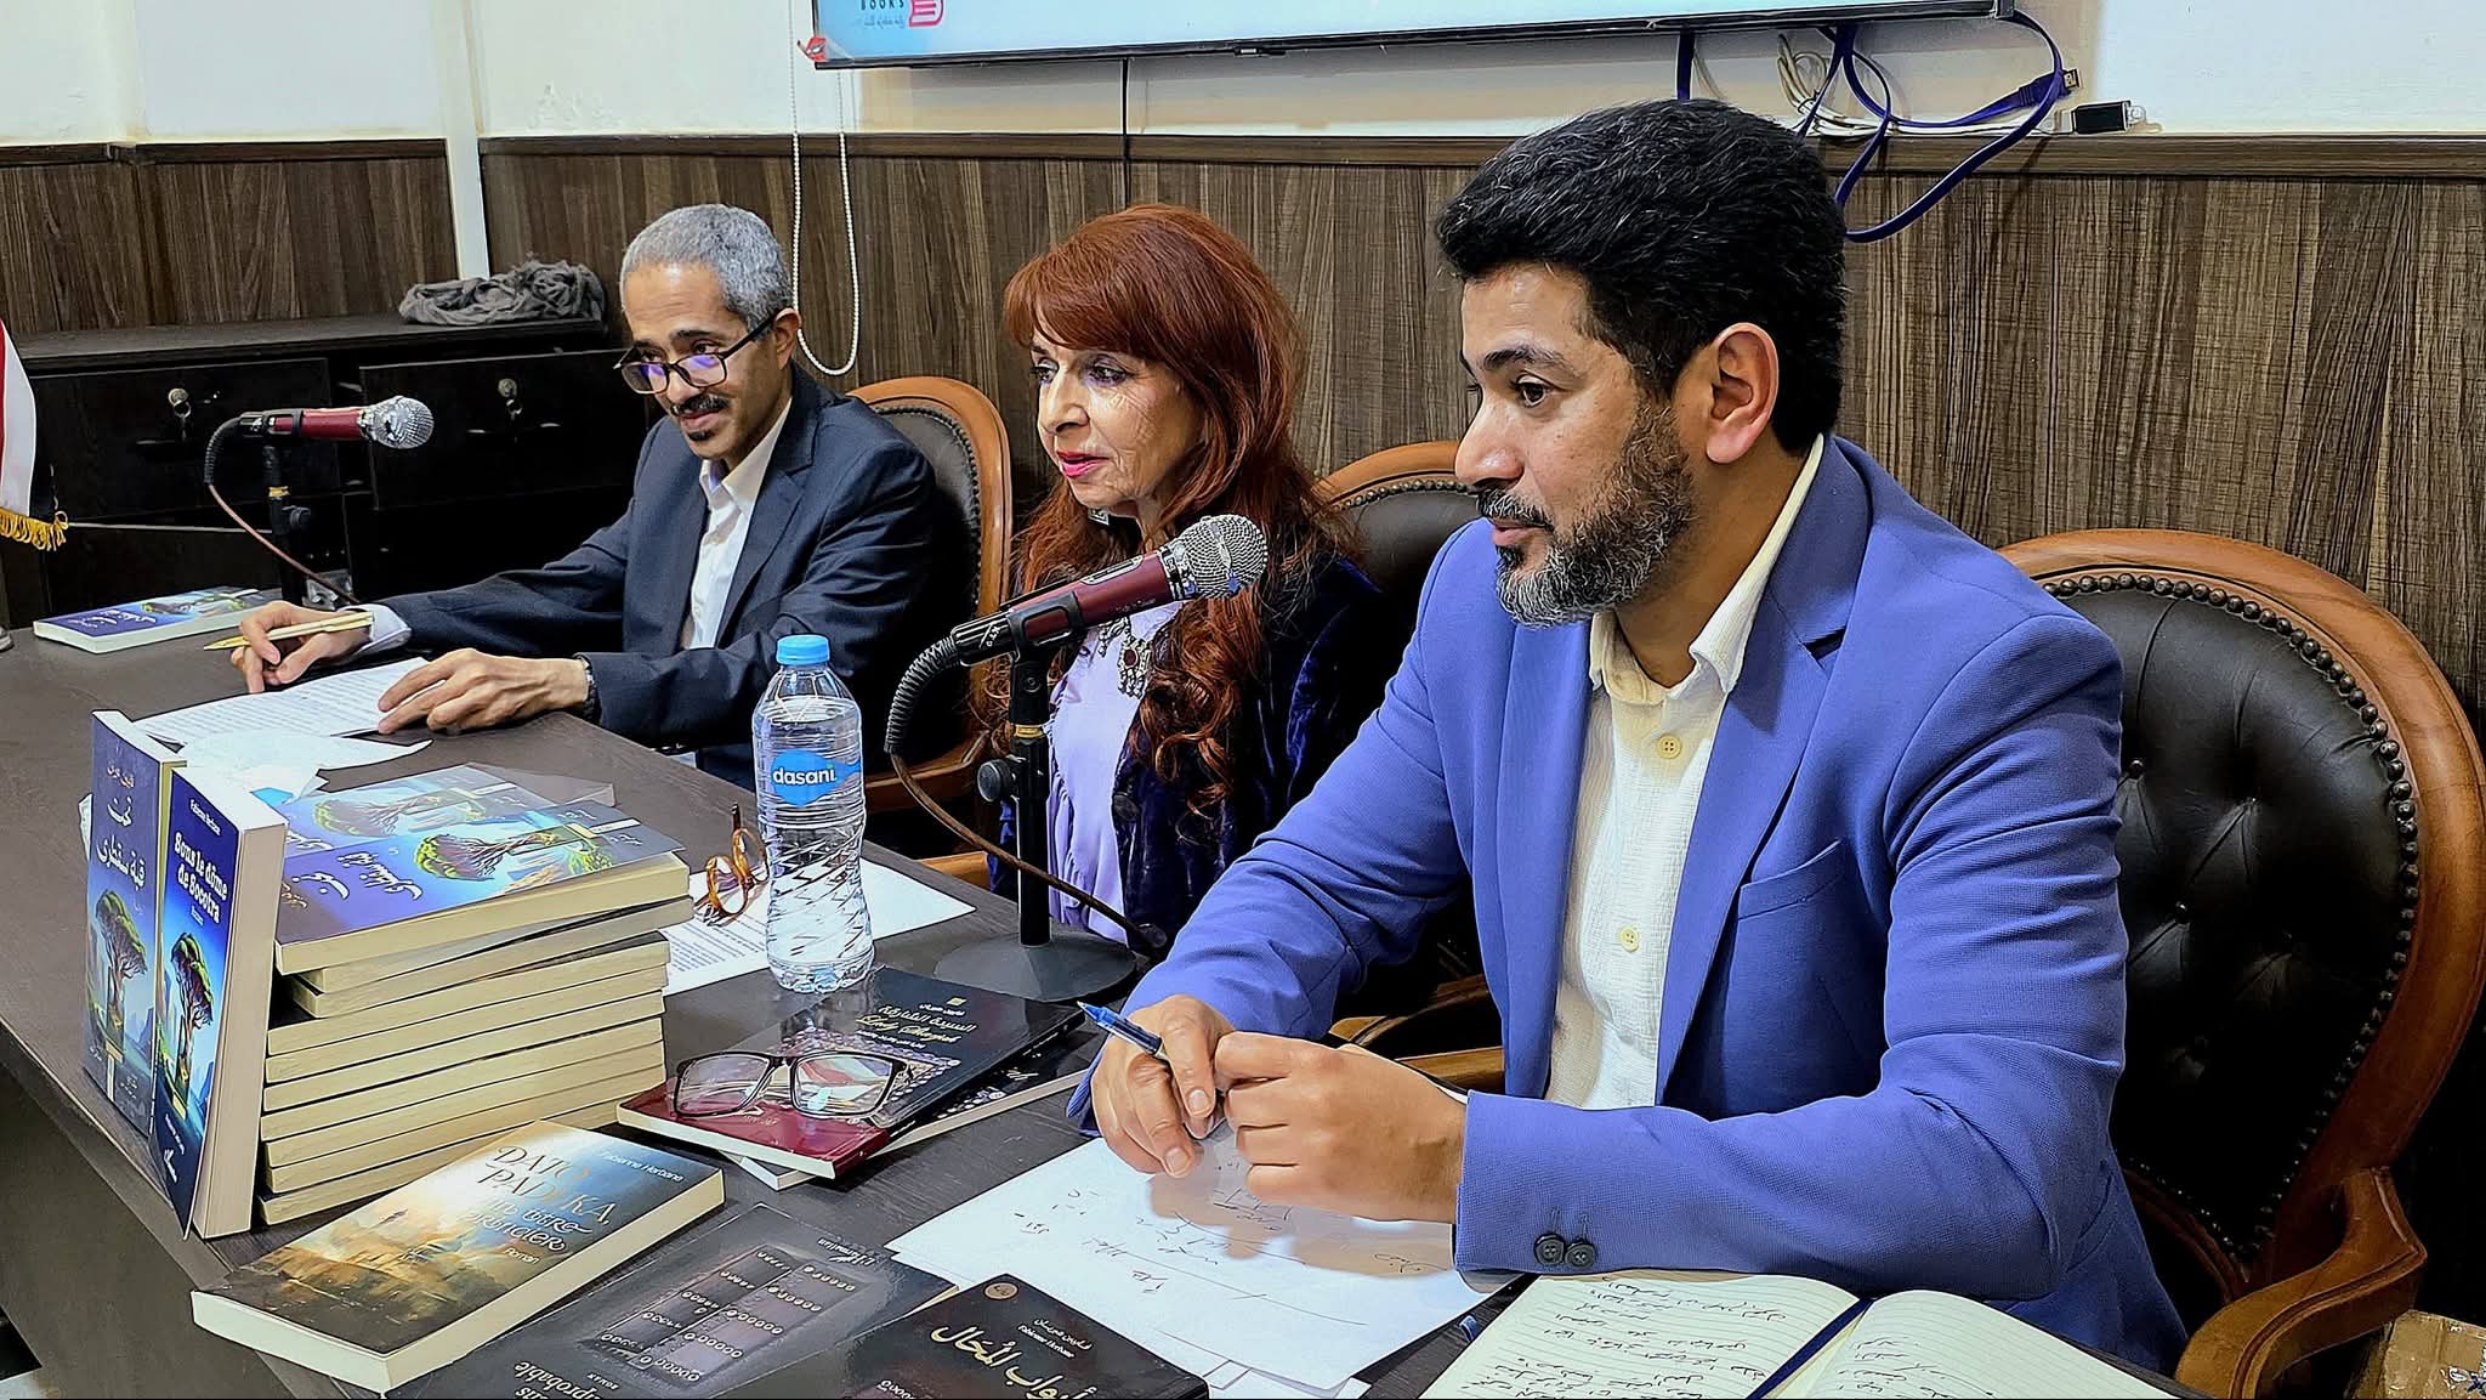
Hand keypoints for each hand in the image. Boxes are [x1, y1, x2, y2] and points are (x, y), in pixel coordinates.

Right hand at [230, 600, 364, 692]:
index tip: (273, 659)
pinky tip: (276, 680)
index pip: (253, 624)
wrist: (351, 637)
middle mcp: (271, 625)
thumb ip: (305, 656)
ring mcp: (270, 641)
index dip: (258, 642)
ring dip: (256, 673)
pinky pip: (258, 666)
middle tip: (260, 685)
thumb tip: (283, 673)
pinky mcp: (272, 655)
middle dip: (252, 666)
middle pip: (247, 645)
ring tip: (273, 682)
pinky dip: (263, 676)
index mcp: (280, 613)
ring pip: (248, 657)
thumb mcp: (326, 641)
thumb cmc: (340, 631)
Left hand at [376, 649, 588, 734]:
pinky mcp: (491, 713)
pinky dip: (458, 726)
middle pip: (424, 700)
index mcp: (461, 658)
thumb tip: (414, 693)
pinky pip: (462, 726)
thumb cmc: (505, 672)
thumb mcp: (472, 663)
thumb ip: (445, 675)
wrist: (541, 680)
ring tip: (432, 722)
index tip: (383, 704)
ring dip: (431, 723)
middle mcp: (470, 674)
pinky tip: (463, 721)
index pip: (419, 676)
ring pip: (440, 716)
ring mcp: (481, 695)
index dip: (397, 693)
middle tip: (387, 725)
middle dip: (401, 715)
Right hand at [1092, 995, 1233, 1178]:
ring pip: (1124, 1109)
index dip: (1191, 1074)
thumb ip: (1229, 1073)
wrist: (1172, 1035)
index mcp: (1177, 1015)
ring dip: (1152, 1146)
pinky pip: (1111, 1127)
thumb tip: (1230, 1109)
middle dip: (1165, 1128)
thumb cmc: (1203, 1043)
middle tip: (1185, 1159)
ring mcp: (1114, 1060)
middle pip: (1142, 1080)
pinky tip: (1159, 1160)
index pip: (1180, 1036)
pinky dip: (1135, 1152)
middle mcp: (1139, 1033)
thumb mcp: (1228, 1047)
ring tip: (1180, 1162)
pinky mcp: (1101, 1087)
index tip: (1202, 1109)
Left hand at [1216, 1035, 1464, 1222]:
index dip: (1230, 1067)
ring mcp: (1311, 1145)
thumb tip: (1266, 1066)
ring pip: (1246, 1145)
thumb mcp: (1361, 1063)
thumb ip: (1310, 1061)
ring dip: (1261, 1148)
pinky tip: (1294, 1173)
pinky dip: (1269, 1180)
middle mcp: (1309, 1099)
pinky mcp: (1316, 1185)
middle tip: (1273, 1119)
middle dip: (1250, 1112)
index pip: (1237, 1053)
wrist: (1447, 1156)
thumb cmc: (1411, 1110)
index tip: (1238, 1078)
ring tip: (1294, 1147)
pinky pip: (1259, 1182)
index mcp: (1318, 1062)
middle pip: (1237, 1103)